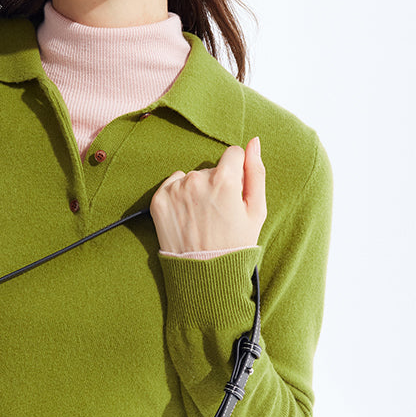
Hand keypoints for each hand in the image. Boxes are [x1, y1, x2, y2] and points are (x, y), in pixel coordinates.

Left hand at [150, 137, 266, 253]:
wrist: (203, 274)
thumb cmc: (235, 244)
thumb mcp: (256, 210)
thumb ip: (256, 172)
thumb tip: (254, 141)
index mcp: (224, 179)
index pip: (233, 154)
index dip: (236, 174)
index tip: (233, 194)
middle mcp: (196, 179)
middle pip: (210, 168)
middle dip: (216, 184)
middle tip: (217, 214)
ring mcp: (175, 190)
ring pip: (191, 177)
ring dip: (196, 191)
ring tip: (201, 218)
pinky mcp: (158, 201)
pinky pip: (172, 185)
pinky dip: (178, 196)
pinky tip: (186, 216)